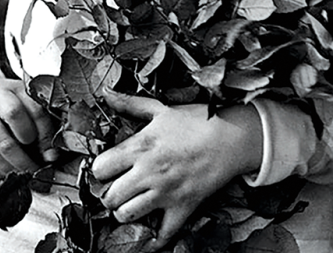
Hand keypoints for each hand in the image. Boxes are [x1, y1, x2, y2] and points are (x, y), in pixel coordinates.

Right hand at [0, 73, 57, 176]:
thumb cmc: (0, 100)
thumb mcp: (20, 98)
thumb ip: (36, 117)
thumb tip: (50, 152)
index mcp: (16, 88)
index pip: (36, 109)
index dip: (46, 134)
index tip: (52, 153)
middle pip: (15, 117)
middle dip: (31, 145)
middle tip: (39, 163)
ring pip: (2, 144)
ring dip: (18, 163)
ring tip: (28, 171)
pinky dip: (3, 167)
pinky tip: (12, 169)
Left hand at [91, 92, 263, 249]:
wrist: (232, 137)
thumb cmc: (197, 121)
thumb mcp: (161, 108)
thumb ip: (130, 104)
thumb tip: (106, 93)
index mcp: (140, 147)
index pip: (100, 168)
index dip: (100, 170)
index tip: (108, 169)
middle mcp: (148, 172)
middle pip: (109, 197)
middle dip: (109, 195)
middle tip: (118, 189)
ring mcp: (164, 192)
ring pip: (126, 216)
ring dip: (126, 212)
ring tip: (132, 204)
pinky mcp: (182, 207)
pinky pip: (163, 234)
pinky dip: (155, 238)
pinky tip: (152, 231)